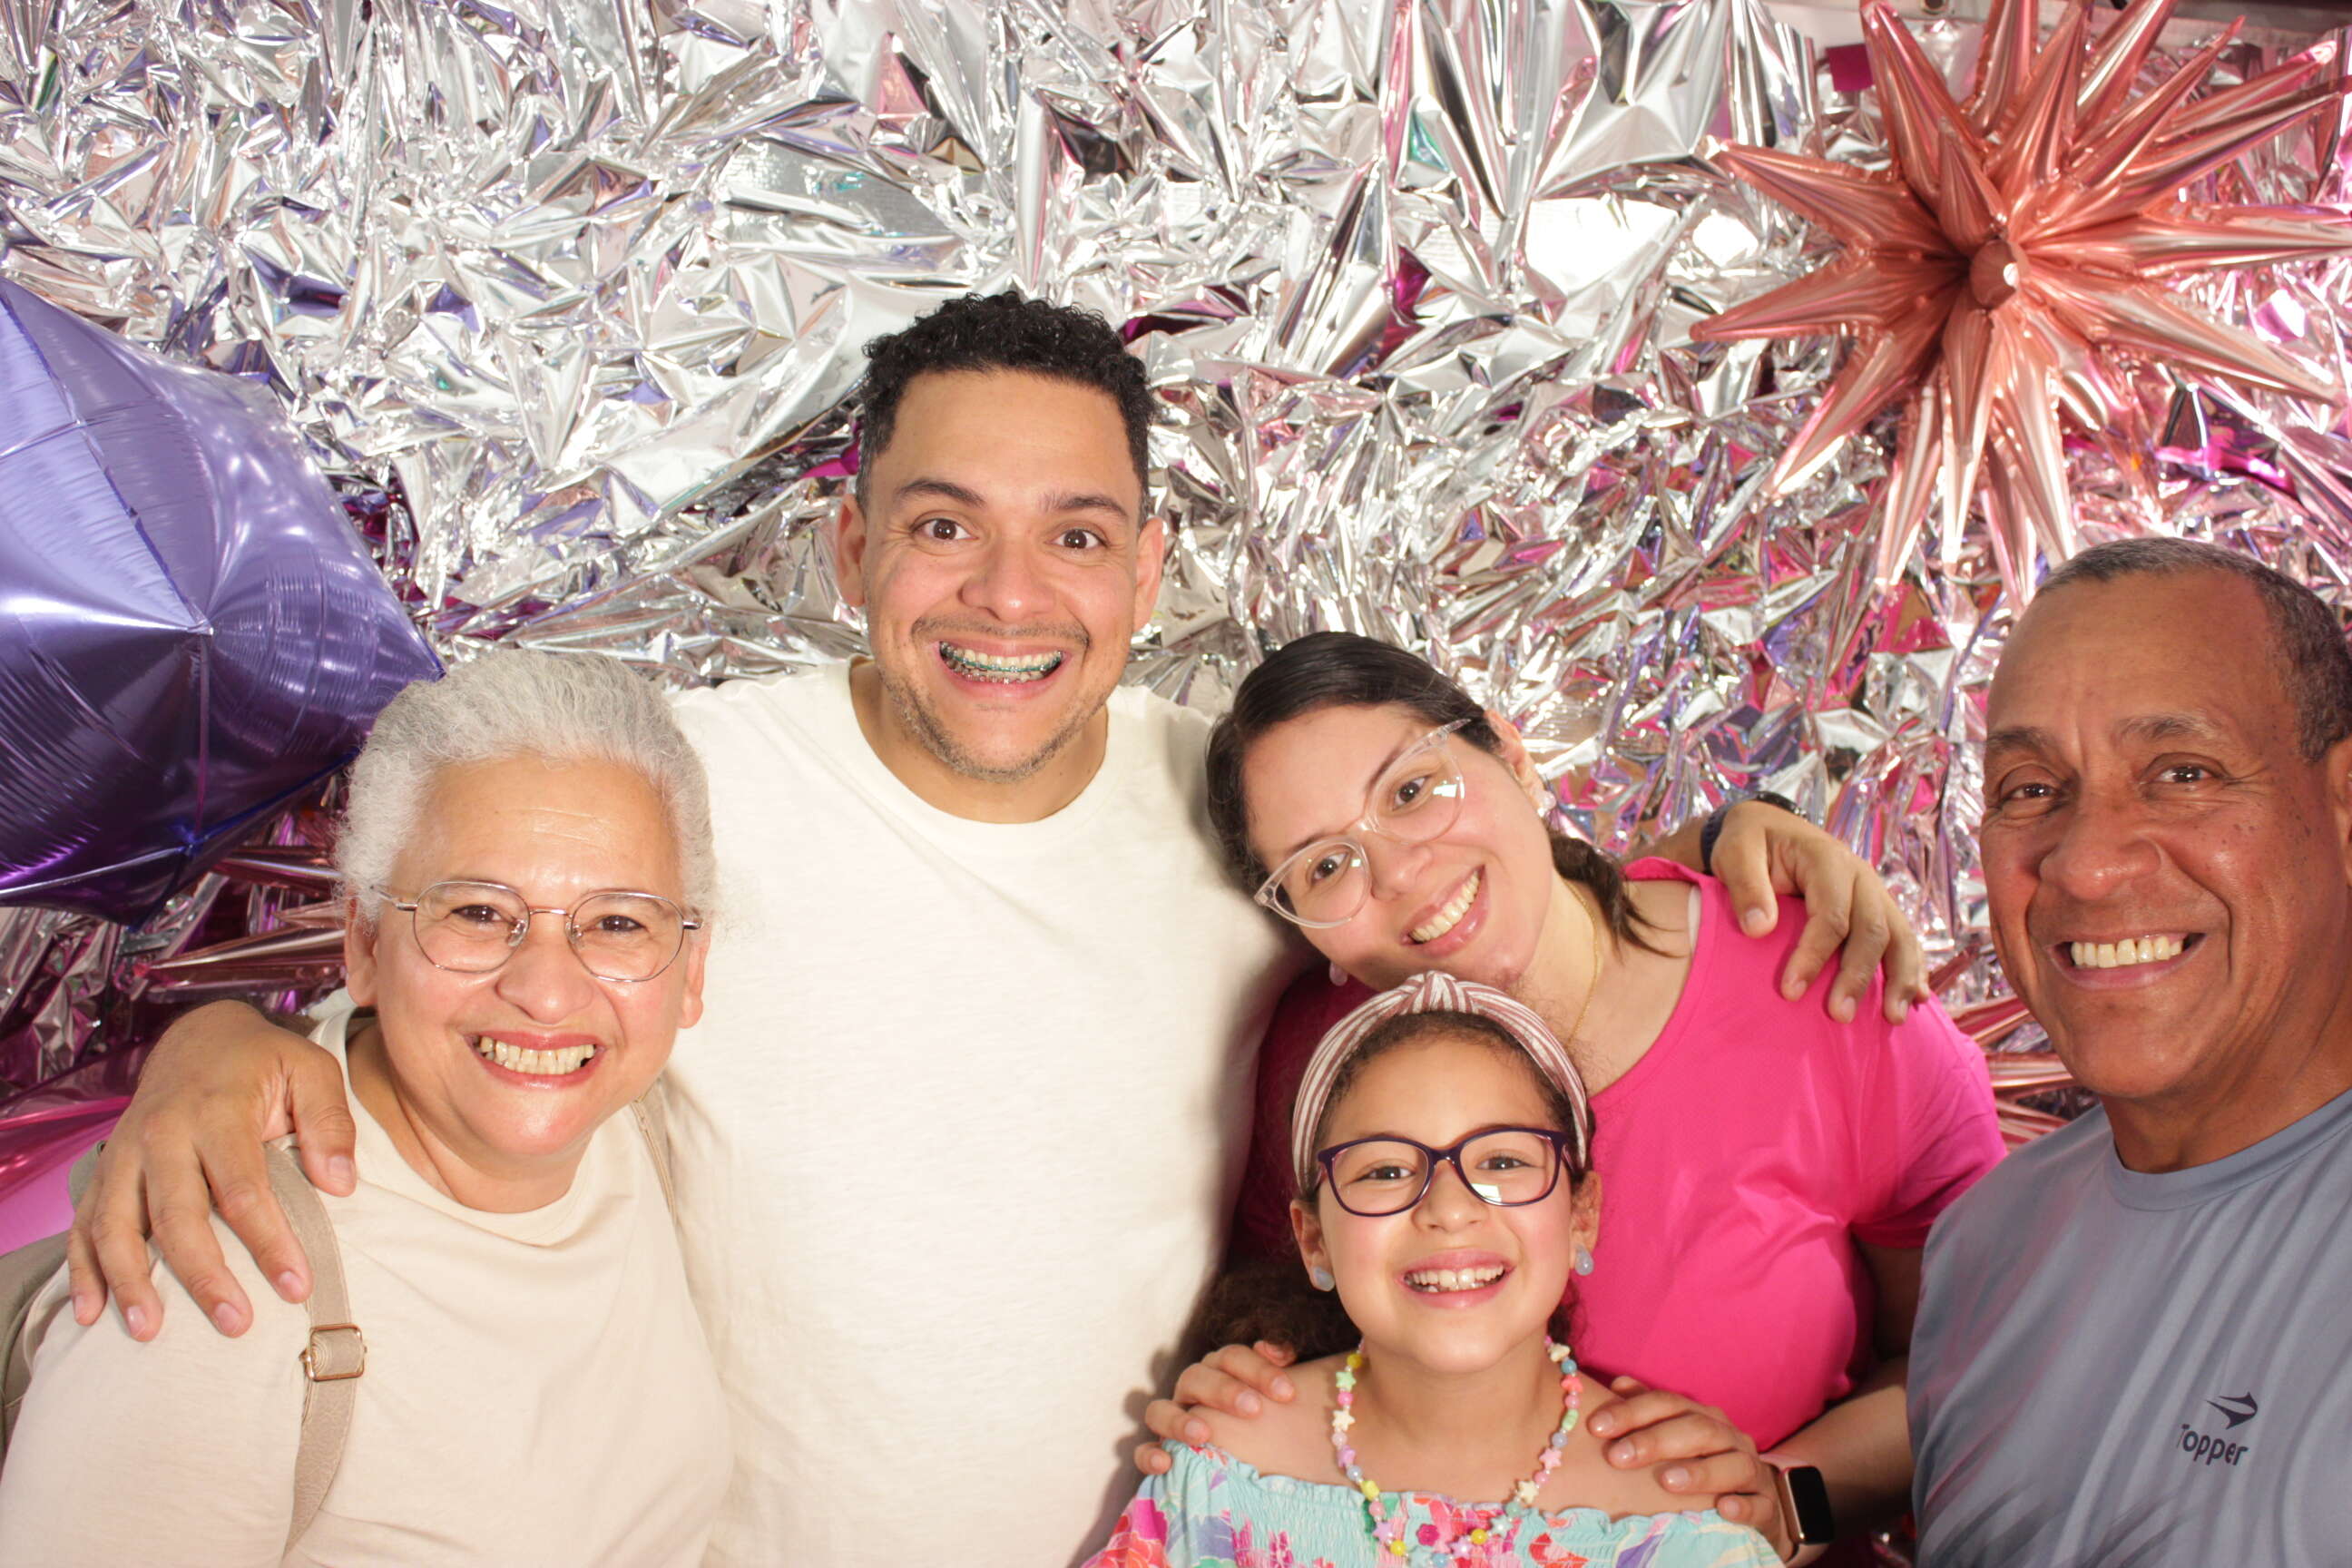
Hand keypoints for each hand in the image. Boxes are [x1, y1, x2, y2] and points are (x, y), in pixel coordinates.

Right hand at [67, 1001, 356, 1340]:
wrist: (198, 1036)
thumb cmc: (263, 1060)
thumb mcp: (311, 1070)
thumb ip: (330, 1123)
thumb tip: (340, 1186)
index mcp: (217, 1111)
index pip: (243, 1189)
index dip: (269, 1242)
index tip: (297, 1287)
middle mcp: (162, 1135)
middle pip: (178, 1217)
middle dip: (205, 1276)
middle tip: (236, 1324)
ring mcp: (125, 1155)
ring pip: (118, 1226)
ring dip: (131, 1282)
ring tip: (150, 1331)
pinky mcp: (104, 1171)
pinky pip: (83, 1225)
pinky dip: (83, 1270)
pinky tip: (92, 1313)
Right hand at [1132, 1340, 1297, 1473]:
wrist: (1259, 1468)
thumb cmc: (1270, 1428)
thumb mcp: (1278, 1400)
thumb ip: (1279, 1372)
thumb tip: (1282, 1352)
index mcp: (1220, 1372)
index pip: (1231, 1358)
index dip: (1258, 1370)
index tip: (1287, 1393)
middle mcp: (1191, 1391)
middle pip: (1195, 1376)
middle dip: (1224, 1391)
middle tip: (1254, 1409)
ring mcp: (1170, 1421)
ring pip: (1160, 1410)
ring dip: (1180, 1421)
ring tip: (1204, 1435)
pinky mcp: (1158, 1452)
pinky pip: (1142, 1451)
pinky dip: (1149, 1455)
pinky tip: (1166, 1464)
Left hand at [1589, 1376, 1792, 1561]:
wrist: (1756, 1498)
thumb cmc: (1703, 1463)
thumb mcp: (1676, 1437)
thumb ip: (1649, 1411)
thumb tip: (1619, 1384)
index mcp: (1703, 1417)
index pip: (1668, 1404)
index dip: (1632, 1411)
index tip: (1596, 1427)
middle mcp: (1729, 1437)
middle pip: (1696, 1429)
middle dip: (1655, 1441)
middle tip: (1618, 1456)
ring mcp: (1752, 1470)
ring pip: (1734, 1464)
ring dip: (1700, 1472)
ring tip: (1667, 1481)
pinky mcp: (1768, 1505)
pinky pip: (1760, 1504)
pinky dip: (1743, 1506)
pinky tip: (1724, 1509)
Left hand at [1709, 801, 1926, 1023]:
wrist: (1768, 830)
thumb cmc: (1749, 843)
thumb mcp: (1735, 852)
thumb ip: (1746, 885)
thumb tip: (1759, 929)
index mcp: (1827, 859)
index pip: (1830, 914)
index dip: (1814, 954)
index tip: (1791, 991)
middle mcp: (1860, 876)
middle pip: (1872, 929)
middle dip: (1858, 975)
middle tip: (1839, 1015)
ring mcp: (1874, 893)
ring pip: (1899, 935)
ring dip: (1899, 978)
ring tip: (1893, 1018)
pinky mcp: (1877, 909)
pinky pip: (1903, 939)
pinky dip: (1913, 968)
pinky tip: (1917, 998)